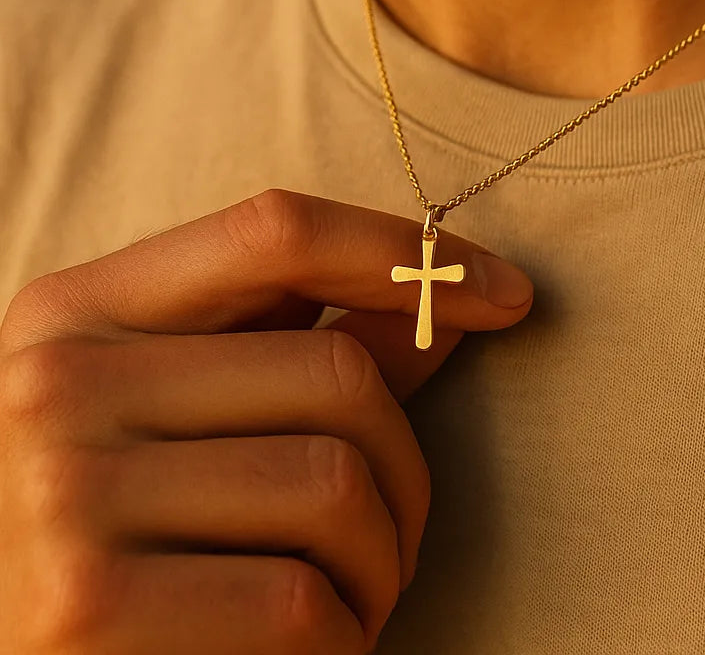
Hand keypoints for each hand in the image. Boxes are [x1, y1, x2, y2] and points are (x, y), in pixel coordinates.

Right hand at [0, 188, 533, 652]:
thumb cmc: (104, 541)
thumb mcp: (170, 420)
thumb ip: (288, 353)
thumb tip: (442, 304)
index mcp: (73, 312)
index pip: (273, 230)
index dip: (404, 254)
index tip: (506, 293)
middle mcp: (58, 384)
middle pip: (332, 372)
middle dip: (404, 467)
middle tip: (389, 535)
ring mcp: (64, 493)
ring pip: (334, 485)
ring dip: (380, 562)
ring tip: (347, 597)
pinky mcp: (86, 607)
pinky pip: (300, 601)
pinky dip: (341, 639)